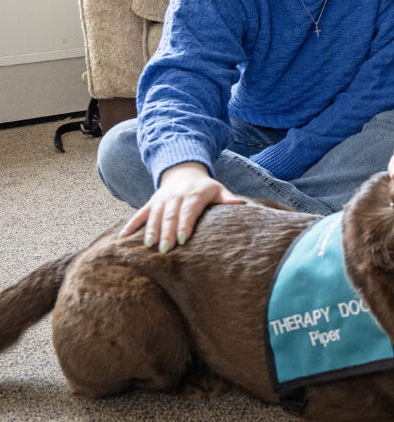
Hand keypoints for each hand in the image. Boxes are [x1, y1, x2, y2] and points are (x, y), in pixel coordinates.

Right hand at [120, 162, 244, 252]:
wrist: (184, 171)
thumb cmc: (205, 187)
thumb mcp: (218, 189)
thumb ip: (228, 199)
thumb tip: (242, 204)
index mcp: (194, 194)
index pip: (188, 210)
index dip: (184, 224)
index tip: (182, 239)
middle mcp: (176, 196)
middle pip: (170, 216)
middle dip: (167, 232)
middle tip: (165, 250)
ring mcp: (161, 199)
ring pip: (154, 215)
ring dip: (151, 230)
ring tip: (148, 246)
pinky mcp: (151, 203)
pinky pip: (140, 214)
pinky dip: (131, 225)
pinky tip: (123, 237)